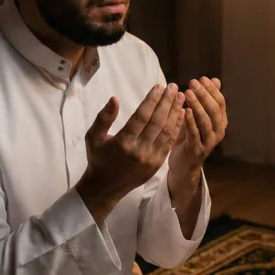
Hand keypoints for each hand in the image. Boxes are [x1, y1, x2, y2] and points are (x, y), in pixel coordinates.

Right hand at [77, 83, 185, 223]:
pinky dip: (177, 127)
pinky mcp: (158, 163)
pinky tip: (181, 114)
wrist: (105, 188)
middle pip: (157, 121)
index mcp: (123, 142)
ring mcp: (151, 158)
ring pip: (166, 131)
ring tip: (180, 96)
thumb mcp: (93, 137)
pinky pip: (170, 142)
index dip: (152, 100)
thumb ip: (103, 118)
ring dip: (175, 112)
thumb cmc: (98, 158)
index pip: (141, 117)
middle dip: (167, 102)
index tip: (159, 86)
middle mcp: (139, 150)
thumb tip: (114, 98)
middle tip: (173, 86)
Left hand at [170, 77, 226, 176]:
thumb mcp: (198, 116)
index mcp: (220, 122)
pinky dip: (190, 121)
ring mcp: (209, 142)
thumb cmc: (190, 136)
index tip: (201, 78)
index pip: (220, 102)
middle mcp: (218, 131)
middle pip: (214, 110)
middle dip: (204, 94)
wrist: (183, 163)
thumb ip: (207, 99)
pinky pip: (195, 133)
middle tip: (192, 83)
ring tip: (187, 93)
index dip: (211, 90)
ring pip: (206, 121)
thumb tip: (215, 80)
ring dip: (197, 105)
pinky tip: (184, 110)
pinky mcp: (197, 149)